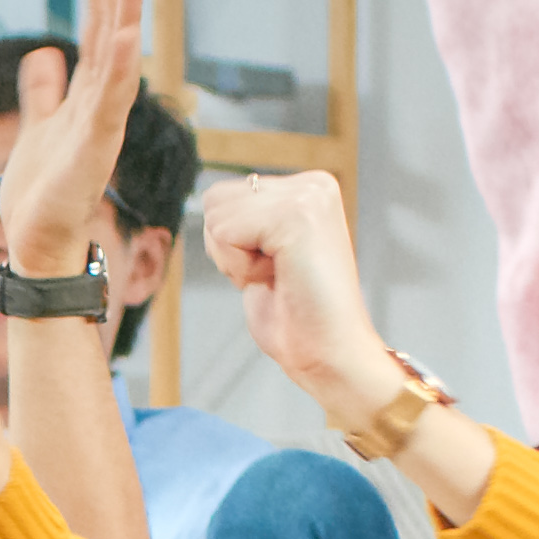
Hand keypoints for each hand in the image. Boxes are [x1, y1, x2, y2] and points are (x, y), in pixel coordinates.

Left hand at [0, 0, 147, 277]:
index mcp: (86, 93)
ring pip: (118, 60)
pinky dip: (121, 68)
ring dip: (126, 16)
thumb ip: (43, 92)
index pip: (97, 25)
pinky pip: (111, 102)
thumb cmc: (42, 193)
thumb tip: (45, 54)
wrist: (37, 245)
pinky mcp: (94, 149)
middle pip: (110, 29)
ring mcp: (101, 124)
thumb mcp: (37, 127)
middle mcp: (101, 102)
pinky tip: (127, 36)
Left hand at [204, 172, 391, 413]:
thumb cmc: (298, 316)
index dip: (231, 244)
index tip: (275, 268)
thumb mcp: (262, 253)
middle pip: (214, 200)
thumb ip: (244, 221)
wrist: (330, 353)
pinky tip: (278, 279)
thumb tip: (208, 198)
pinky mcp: (297, 216)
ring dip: (234, 259)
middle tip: (274, 274)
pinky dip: (239, 267)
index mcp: (308, 188)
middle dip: (229, 248)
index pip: (223, 196)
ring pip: (216, 215)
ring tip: (278, 276)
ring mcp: (308, 197)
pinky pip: (225, 233)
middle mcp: (312, 185)